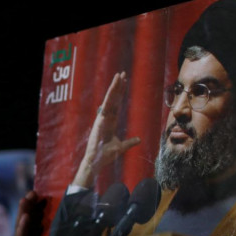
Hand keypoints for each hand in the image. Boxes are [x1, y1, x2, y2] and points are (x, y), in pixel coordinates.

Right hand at [13, 192, 68, 235]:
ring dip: (23, 211)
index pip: (39, 215)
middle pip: (29, 216)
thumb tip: (70, 215)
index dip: (40, 204)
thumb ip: (61, 232)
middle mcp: (29, 235)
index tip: (43, 192)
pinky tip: (24, 218)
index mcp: (40, 232)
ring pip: (22, 224)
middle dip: (30, 204)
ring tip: (25, 200)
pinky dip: (22, 228)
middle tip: (32, 192)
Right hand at [71, 72, 140, 187]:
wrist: (97, 161)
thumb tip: (138, 139)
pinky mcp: (101, 119)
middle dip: (118, 87)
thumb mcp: (121, 147)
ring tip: (119, 75)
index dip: (120, 95)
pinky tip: (114, 86)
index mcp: (110, 122)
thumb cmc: (105, 155)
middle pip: (113, 99)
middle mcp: (105, 118)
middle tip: (122, 74)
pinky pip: (107, 105)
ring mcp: (102, 118)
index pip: (116, 105)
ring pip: (110, 99)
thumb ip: (129, 142)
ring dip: (115, 87)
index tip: (123, 84)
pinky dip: (111, 95)